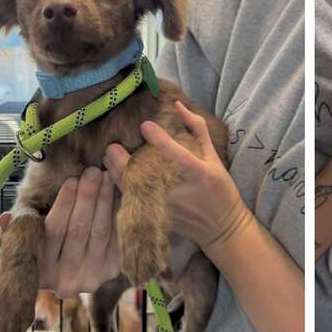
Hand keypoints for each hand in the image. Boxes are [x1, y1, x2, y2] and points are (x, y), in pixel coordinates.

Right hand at [0, 167, 119, 297]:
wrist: (77, 272)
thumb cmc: (46, 249)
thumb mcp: (26, 243)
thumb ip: (17, 231)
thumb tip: (4, 218)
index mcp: (40, 273)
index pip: (52, 233)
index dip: (63, 205)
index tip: (72, 180)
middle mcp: (65, 281)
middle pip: (78, 231)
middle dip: (87, 197)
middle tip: (92, 172)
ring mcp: (91, 278)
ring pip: (99, 232)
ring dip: (104, 201)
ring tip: (106, 176)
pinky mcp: (113, 272)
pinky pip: (117, 237)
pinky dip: (118, 212)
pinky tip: (119, 192)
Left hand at [103, 101, 250, 249]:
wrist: (222, 227)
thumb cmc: (220, 189)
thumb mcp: (214, 157)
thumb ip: (197, 129)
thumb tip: (178, 105)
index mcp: (197, 172)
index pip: (175, 154)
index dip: (158, 139)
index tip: (144, 125)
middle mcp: (179, 188)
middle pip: (144, 172)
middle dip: (123, 158)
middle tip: (112, 145)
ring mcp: (166, 204)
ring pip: (133, 186)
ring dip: (117, 171)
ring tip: (110, 156)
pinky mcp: (158, 215)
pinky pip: (133, 199)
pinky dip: (121, 186)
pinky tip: (115, 174)